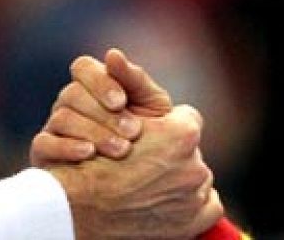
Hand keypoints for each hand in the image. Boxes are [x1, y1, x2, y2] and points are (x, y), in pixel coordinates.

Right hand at [31, 48, 172, 165]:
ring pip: (62, 118)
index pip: (83, 67)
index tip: (121, 102)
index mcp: (92, 86)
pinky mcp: (44, 154)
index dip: (100, 81)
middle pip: (72, 93)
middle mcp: (69, 103)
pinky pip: (44, 144)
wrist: (138, 185)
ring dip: (93, 132)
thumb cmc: (147, 139)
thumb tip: (112, 54)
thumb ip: (135, 80)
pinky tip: (89, 153)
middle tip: (133, 132)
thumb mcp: (151, 108)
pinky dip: (66, 147)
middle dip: (104, 114)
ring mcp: (54, 127)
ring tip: (122, 150)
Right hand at [49, 104, 222, 239]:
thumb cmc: (92, 159)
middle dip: (173, 153)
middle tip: (146, 161)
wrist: (75, 208)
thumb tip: (124, 61)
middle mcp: (195, 167)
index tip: (152, 133)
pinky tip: (166, 201)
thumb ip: (136, 89)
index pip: (187, 117)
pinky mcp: (190, 225)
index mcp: (183, 135)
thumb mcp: (113, 113)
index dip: (166, 124)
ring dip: (179, 179)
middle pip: (192, 151)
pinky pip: (208, 208)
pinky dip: (192, 205)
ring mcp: (193, 199)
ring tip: (149, 183)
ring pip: (197, 179)